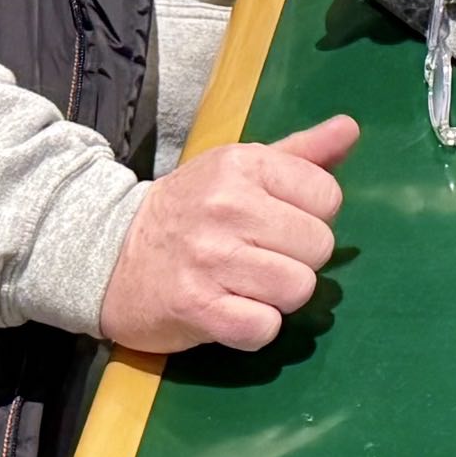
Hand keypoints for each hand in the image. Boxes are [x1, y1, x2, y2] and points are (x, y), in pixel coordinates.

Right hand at [98, 115, 357, 353]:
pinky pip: (264, 328)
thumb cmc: (188, 210)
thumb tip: (351, 128)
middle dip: (297, 258)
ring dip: (278, 296)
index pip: (328, 196)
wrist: (105, 254)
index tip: (277, 221)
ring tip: (245, 284)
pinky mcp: (196, 307)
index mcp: (244, 165)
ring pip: (298, 289)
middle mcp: (228, 207)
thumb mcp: (239, 168)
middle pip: (319, 247)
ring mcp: (210, 259)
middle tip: (258, 255)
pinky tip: (231, 311)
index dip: (312, 215)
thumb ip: (301, 153)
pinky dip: (254, 327)